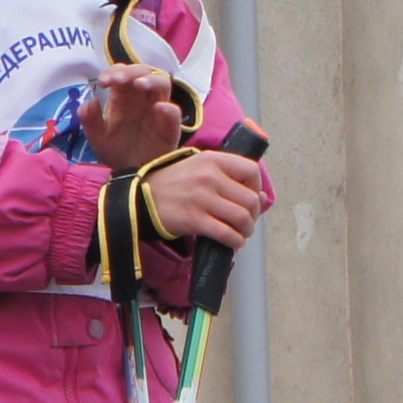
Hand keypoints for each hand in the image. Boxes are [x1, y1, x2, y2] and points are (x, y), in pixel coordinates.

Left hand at [85, 64, 189, 171]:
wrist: (130, 173)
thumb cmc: (115, 150)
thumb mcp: (97, 136)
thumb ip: (89, 118)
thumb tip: (89, 100)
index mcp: (123, 96)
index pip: (122, 74)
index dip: (114, 72)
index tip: (104, 81)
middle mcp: (142, 99)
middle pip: (143, 72)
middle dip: (131, 72)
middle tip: (118, 79)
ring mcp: (158, 110)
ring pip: (162, 84)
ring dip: (152, 80)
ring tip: (140, 84)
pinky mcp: (170, 127)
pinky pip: (174, 113)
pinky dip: (168, 109)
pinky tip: (158, 108)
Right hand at [142, 147, 270, 250]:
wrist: (140, 200)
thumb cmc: (172, 185)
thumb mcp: (198, 168)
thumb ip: (228, 177)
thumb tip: (261, 198)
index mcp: (212, 160)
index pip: (251, 170)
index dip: (257, 187)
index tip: (251, 197)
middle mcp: (209, 176)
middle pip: (250, 199)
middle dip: (253, 215)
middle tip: (246, 222)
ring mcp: (202, 198)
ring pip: (241, 217)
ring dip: (246, 230)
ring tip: (241, 233)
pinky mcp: (194, 219)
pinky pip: (226, 233)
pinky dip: (235, 241)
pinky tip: (233, 242)